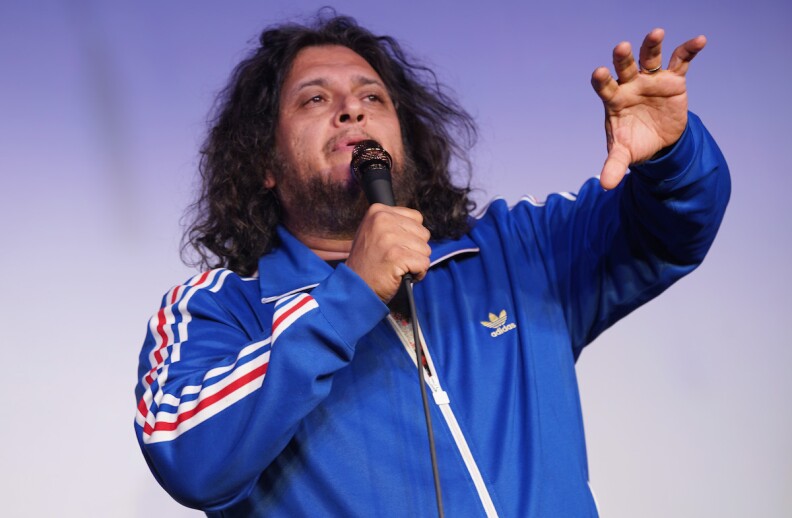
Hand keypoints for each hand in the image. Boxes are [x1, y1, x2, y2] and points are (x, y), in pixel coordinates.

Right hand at [345, 204, 431, 302]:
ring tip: (398, 267)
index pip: (416, 218)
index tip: (397, 246)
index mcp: (378, 211)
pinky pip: (424, 263)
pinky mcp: (398, 256)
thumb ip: (395, 224)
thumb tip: (419, 228)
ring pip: (425, 249)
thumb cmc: (367, 263)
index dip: (412, 236)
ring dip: (416, 262)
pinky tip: (401, 275)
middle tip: (397, 259)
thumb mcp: (374, 232)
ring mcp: (390, 238)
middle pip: (423, 233)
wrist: (355, 287)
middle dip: (415, 249)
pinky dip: (417, 273)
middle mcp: (383, 220)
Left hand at [591, 28, 706, 188]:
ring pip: (650, 58)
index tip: (599, 73)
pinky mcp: (673, 79)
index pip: (605, 86)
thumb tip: (605, 185)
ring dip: (652, 45)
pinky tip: (699, 40)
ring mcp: (651, 79)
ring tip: (656, 33)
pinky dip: (690, 50)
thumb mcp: (624, 155)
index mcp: (614, 99)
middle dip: (623, 57)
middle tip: (622, 48)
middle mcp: (630, 84)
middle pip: (624, 66)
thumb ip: (614, 166)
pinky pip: (681, 61)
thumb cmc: (635, 142)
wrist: (659, 142)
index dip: (602, 80)